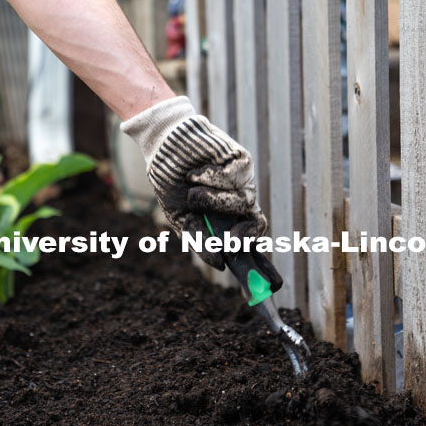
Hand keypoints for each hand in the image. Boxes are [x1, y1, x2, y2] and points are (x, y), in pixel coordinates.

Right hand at [121, 98, 267, 269]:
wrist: (164, 148)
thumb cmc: (173, 183)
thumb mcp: (181, 219)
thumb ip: (200, 242)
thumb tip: (220, 263)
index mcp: (229, 218)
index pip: (252, 240)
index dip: (260, 260)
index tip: (260, 276)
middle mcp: (240, 202)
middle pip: (259, 225)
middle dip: (244, 236)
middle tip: (229, 241)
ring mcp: (243, 182)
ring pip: (244, 202)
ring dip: (213, 202)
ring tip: (192, 193)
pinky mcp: (242, 162)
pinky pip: (232, 179)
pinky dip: (208, 178)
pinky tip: (196, 173)